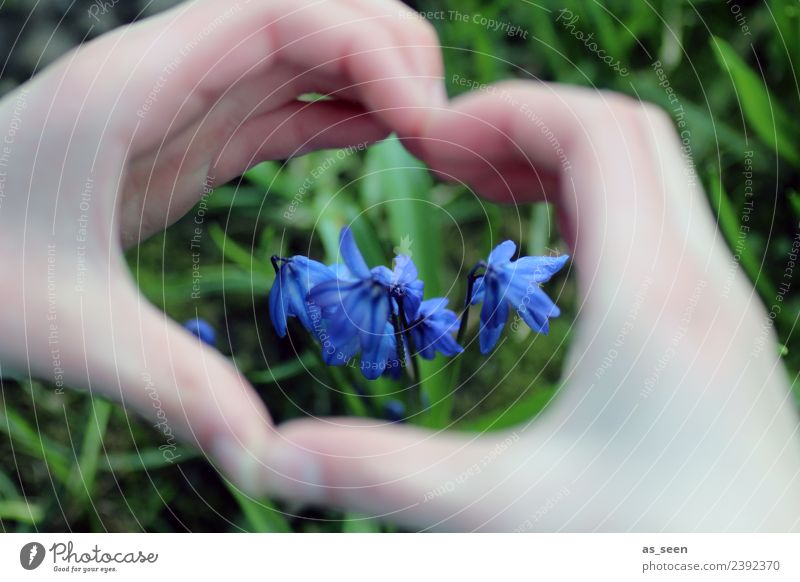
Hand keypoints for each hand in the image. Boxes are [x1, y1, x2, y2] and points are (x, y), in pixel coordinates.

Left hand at [0, 0, 443, 490]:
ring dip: (371, 75)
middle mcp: (163, 74)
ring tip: (432, 131)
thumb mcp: (70, 331)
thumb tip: (263, 459)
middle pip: (301, 11)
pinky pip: (280, 103)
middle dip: (385, 47)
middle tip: (441, 125)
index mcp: (131, 87)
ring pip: (297, 50)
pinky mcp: (189, 136)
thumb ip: (172, 386)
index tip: (425, 117)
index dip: (367, 46)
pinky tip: (382, 134)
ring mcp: (180, 102)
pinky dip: (339, 110)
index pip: (274, 16)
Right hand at [261, 82, 799, 530]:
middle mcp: (699, 283)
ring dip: (565, 162)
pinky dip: (597, 206)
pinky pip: (659, 225)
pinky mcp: (717, 333)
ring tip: (487, 190)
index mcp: (652, 299)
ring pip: (647, 177)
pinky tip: (550, 248)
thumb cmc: (649, 552)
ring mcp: (718, 305)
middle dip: (529, 126)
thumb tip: (274, 459)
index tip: (433, 142)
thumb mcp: (504, 511)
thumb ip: (383, 473)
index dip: (510, 112)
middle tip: (449, 160)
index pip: (597, 132)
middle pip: (625, 136)